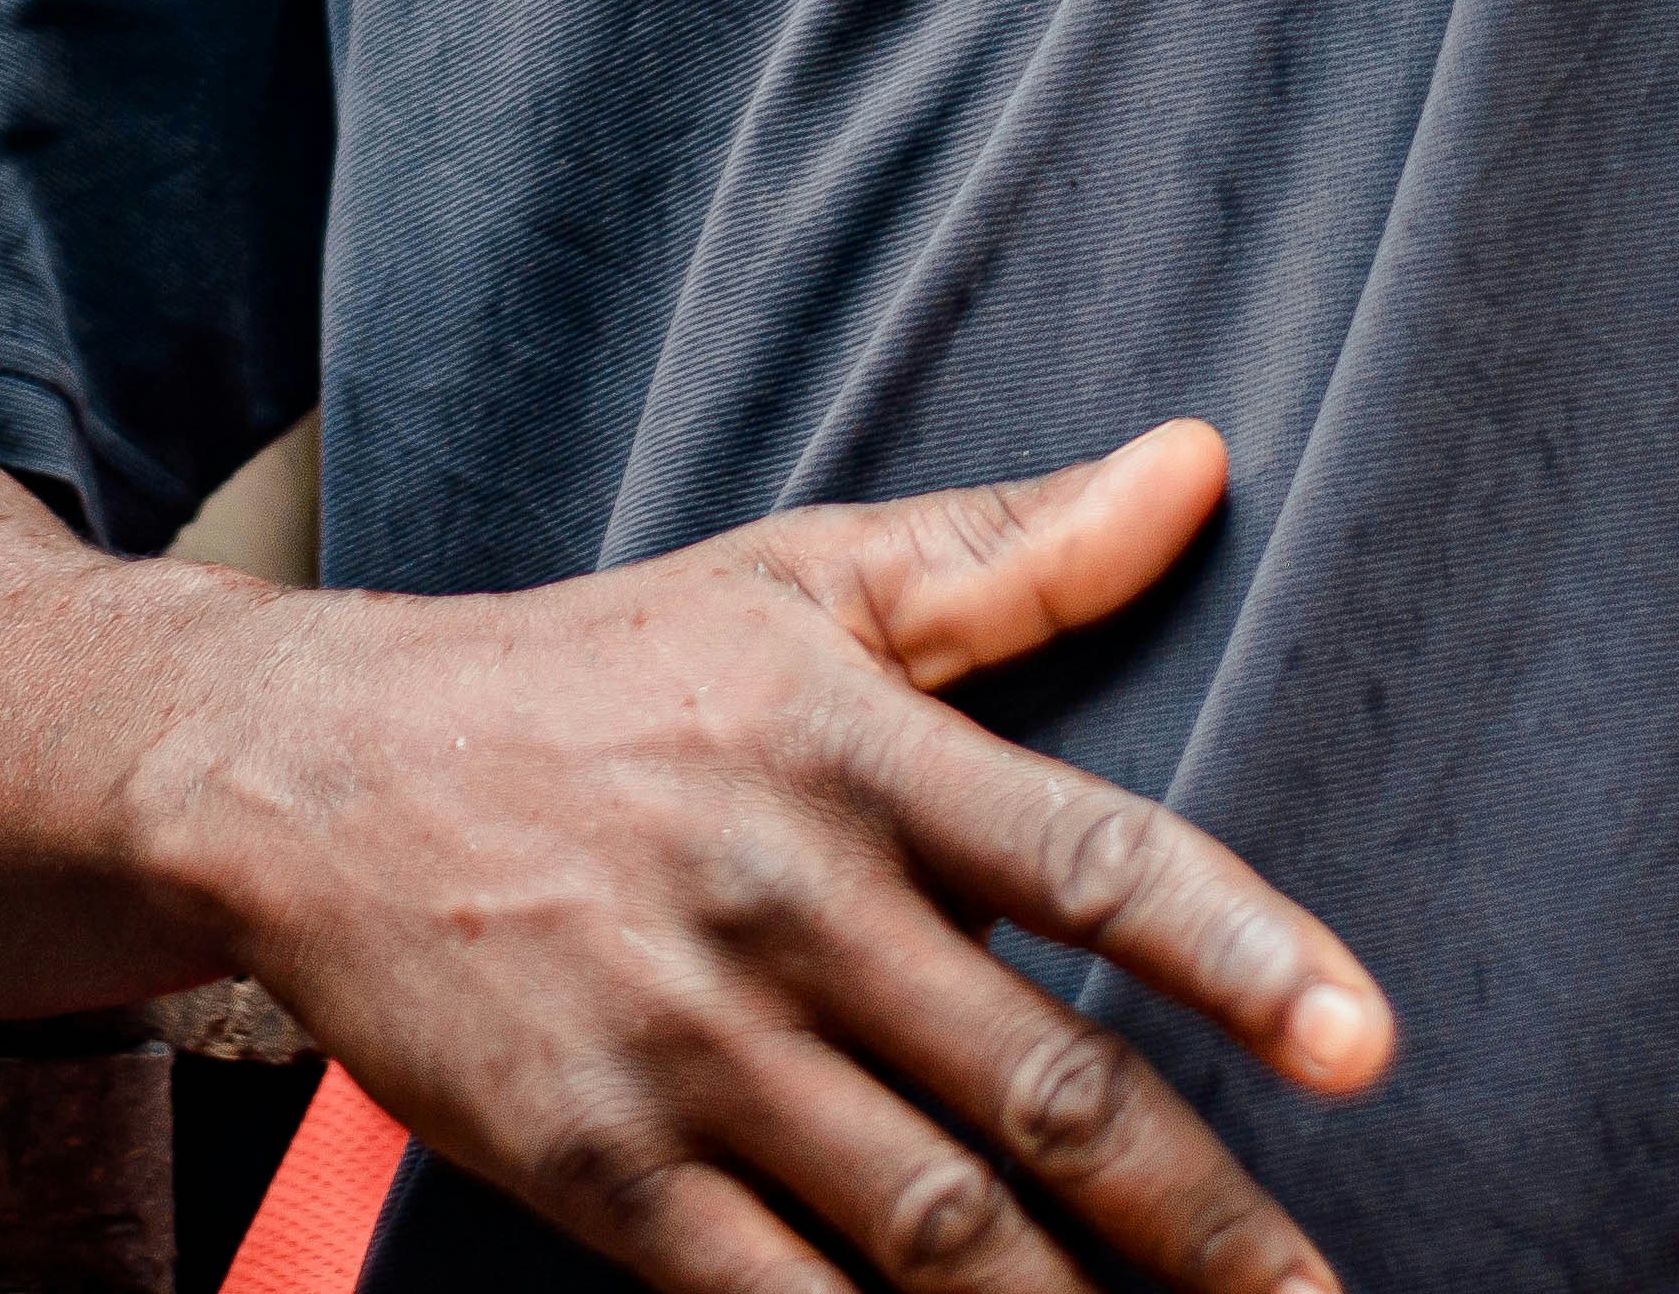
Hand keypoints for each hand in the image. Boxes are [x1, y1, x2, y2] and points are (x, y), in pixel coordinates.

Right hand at [142, 419, 1390, 1293]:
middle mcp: (789, 904)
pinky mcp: (598, 1168)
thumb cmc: (601, 670)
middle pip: (1038, 1087)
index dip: (1241, 954)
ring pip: (927, 1224)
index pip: (1093, 860)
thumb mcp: (803, 575)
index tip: (1368, 1044)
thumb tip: (1202, 462)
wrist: (310, 773)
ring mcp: (690, 1049)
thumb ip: (1015, 551)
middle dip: (1202, 1221)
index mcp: (860, 751)